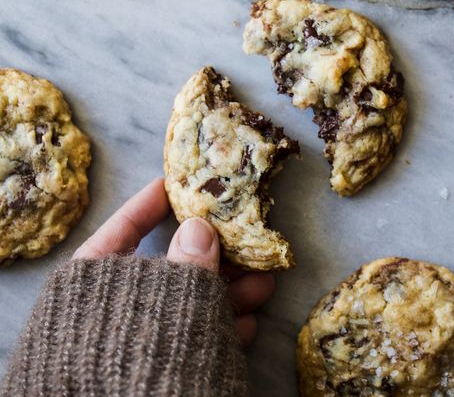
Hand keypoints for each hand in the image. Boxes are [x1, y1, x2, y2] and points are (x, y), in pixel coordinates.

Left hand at [73, 178, 274, 345]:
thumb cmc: (132, 358)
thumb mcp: (161, 302)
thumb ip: (184, 264)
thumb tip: (200, 227)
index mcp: (92, 287)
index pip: (121, 232)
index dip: (148, 205)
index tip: (173, 184)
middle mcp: (113, 312)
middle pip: (170, 271)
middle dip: (215, 257)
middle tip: (245, 240)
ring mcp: (137, 341)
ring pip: (190, 307)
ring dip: (230, 294)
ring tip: (264, 283)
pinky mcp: (159, 368)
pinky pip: (195, 340)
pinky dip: (222, 330)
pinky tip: (248, 324)